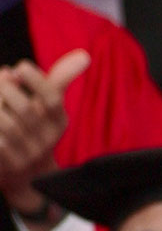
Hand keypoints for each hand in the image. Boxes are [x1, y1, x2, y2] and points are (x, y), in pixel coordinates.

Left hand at [0, 48, 87, 213]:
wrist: (27, 175)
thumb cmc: (34, 127)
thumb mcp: (50, 106)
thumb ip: (60, 79)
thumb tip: (84, 55)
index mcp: (58, 121)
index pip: (52, 98)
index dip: (35, 80)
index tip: (19, 68)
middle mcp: (45, 139)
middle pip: (24, 107)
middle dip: (4, 88)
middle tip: (1, 79)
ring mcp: (25, 154)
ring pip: (4, 122)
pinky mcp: (6, 164)